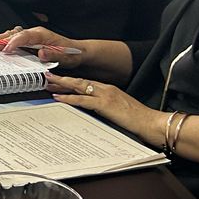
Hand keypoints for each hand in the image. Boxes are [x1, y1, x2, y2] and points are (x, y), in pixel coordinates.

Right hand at [0, 26, 85, 67]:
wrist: (77, 52)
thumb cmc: (71, 54)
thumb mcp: (65, 57)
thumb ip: (52, 55)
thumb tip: (41, 54)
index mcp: (42, 34)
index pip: (24, 36)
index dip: (13, 42)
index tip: (5, 50)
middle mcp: (35, 33)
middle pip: (14, 34)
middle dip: (0, 39)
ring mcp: (32, 36)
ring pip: (13, 35)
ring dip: (0, 39)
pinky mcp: (30, 41)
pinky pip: (14, 39)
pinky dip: (4, 41)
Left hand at [44, 72, 162, 141]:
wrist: (150, 122)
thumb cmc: (137, 118)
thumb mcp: (119, 109)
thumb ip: (106, 106)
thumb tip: (94, 109)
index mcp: (110, 89)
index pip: (87, 82)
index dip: (72, 81)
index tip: (60, 79)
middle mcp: (106, 89)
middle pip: (80, 81)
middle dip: (63, 78)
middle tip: (48, 76)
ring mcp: (105, 95)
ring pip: (79, 87)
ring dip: (62, 84)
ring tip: (49, 83)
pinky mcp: (104, 104)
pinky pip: (82, 100)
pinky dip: (69, 98)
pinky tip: (59, 97)